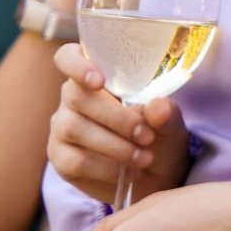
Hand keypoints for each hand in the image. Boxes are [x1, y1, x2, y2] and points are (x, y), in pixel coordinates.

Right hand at [47, 43, 188, 204]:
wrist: (156, 173)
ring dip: (115, 146)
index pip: (69, 57)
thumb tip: (157, 106)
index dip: (77, 64)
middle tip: (147, 136)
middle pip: (79, 97)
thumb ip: (165, 112)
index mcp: (97, 77)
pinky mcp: (60, 157)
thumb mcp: (171, 122)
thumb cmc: (159, 135)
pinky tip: (127, 172)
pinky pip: (75, 160)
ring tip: (144, 157)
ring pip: (75, 128)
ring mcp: (62, 127)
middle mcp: (72, 98)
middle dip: (117, 118)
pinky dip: (105, 167)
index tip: (98, 81)